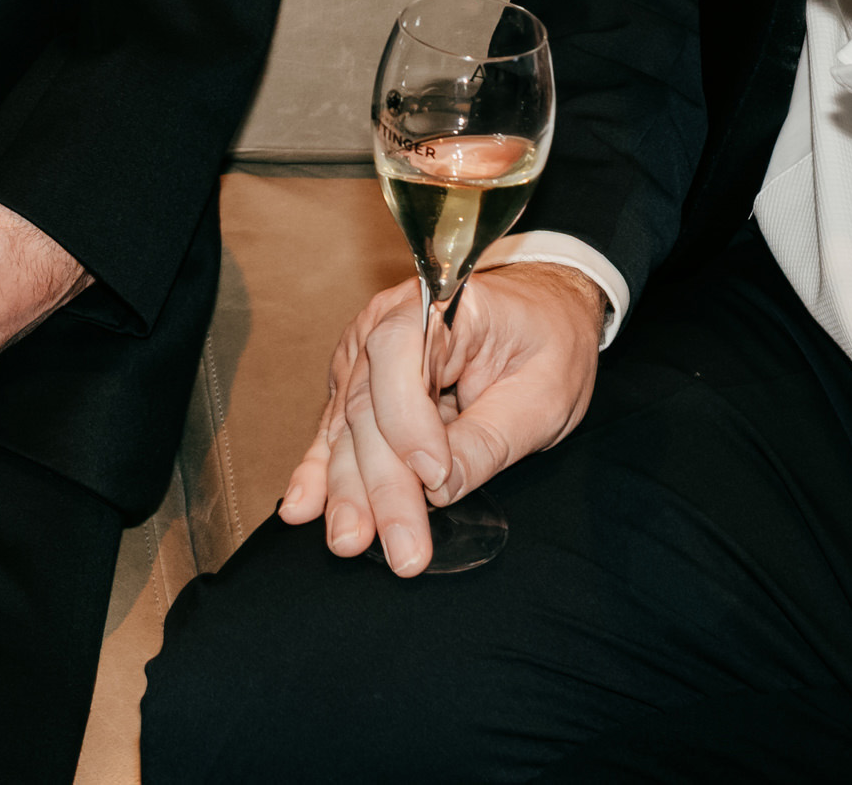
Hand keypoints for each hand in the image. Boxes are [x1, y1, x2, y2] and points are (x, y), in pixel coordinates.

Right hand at [279, 262, 601, 574]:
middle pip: (368, 404)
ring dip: (348, 489)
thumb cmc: (547, 344)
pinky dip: (321, 472)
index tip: (434, 477)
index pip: (398, 353)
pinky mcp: (359, 386)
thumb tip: (444, 488)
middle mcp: (388, 322)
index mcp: (440, 303)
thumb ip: (491, 438)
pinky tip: (304, 506)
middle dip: (380, 482)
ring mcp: (366, 355)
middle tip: (401, 547)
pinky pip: (336, 432)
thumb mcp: (544, 394)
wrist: (541, 314)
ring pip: (347, 428)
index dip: (407, 418)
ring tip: (350, 540)